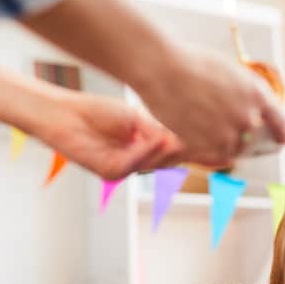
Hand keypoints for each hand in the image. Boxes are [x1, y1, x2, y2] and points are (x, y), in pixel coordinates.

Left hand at [42, 94, 184, 180]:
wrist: (67, 113)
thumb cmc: (98, 112)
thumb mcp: (138, 118)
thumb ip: (159, 131)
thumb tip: (185, 138)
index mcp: (146, 148)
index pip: (176, 152)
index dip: (195, 150)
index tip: (217, 148)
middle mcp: (137, 160)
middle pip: (170, 160)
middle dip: (184, 150)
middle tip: (195, 138)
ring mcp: (125, 167)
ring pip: (154, 164)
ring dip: (166, 150)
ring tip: (176, 137)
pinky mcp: (110, 171)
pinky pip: (134, 165)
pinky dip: (147, 152)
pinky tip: (157, 139)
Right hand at [134, 47, 284, 166]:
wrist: (164, 69)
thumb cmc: (194, 64)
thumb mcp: (233, 72)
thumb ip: (248, 94)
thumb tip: (256, 110)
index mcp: (258, 95)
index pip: (281, 123)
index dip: (283, 133)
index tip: (282, 139)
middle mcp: (247, 118)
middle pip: (256, 140)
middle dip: (248, 137)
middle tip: (231, 129)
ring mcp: (227, 134)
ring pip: (235, 149)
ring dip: (227, 143)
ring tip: (209, 126)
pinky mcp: (206, 145)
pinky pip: (215, 154)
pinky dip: (210, 148)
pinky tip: (199, 133)